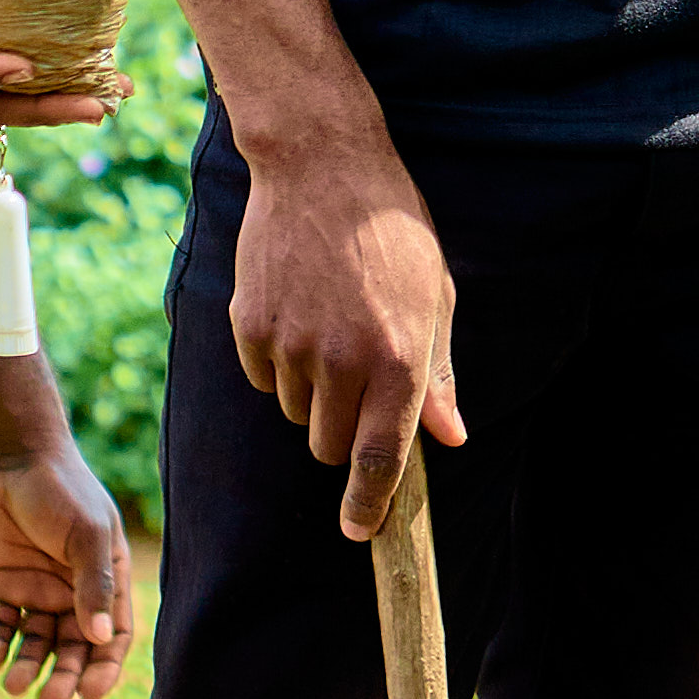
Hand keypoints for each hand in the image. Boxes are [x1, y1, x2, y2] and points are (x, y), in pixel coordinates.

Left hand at [0, 445, 136, 698]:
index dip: (104, 669)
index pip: (114, 635)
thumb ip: (94, 585)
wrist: (13, 457)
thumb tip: (101, 639)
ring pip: (37, 643)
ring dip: (28, 667)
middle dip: (63, 677)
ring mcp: (39, 588)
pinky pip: (2, 625)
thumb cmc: (61, 489)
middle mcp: (74, 590)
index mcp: (105, 577)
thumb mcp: (86, 534)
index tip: (88, 693)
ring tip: (13, 683)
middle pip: (74, 648)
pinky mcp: (5, 585)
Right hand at [231, 141, 463, 543]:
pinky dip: (278, 363)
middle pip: (331, 448)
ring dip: (313, 393)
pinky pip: (264, 379)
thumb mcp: (434, 295)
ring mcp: (291, 345)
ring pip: (297, 414)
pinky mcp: (250, 327)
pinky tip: (297, 310)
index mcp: (398, 357)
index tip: (359, 533)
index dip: (368, 508)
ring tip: (329, 326)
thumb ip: (437, 373)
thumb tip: (449, 437)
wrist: (321, 164)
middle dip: (344, 435)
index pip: (381, 461)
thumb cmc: (391, 230)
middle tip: (355, 383)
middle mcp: (342, 361)